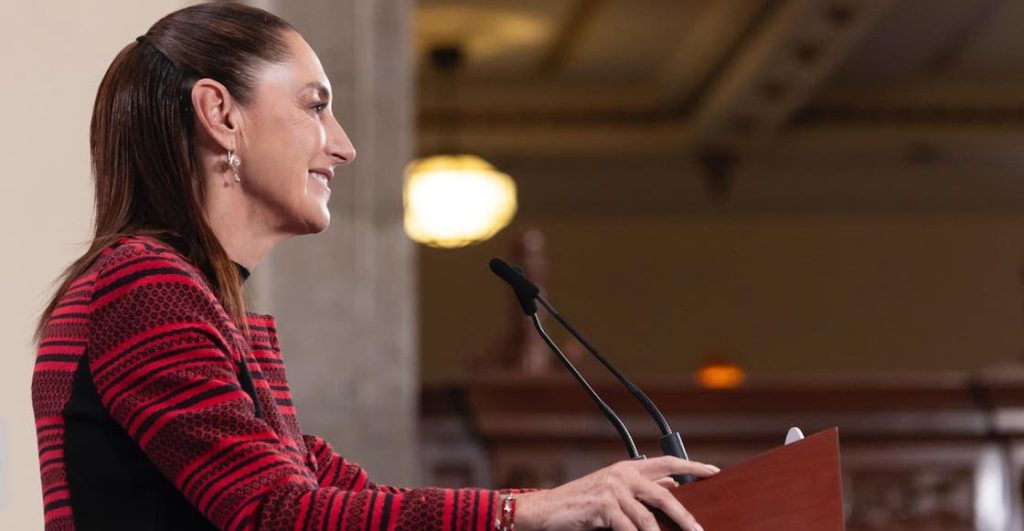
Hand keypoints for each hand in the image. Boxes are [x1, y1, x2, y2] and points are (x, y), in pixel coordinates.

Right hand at [513, 456, 719, 530]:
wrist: (546, 510)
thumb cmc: (580, 505)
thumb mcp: (612, 491)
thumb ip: (640, 489)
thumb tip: (672, 486)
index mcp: (627, 468)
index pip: (667, 463)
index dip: (692, 466)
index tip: (713, 472)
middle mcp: (622, 474)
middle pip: (664, 494)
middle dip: (684, 516)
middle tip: (699, 530)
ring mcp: (613, 489)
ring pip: (647, 519)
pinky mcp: (604, 506)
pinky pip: (629, 530)